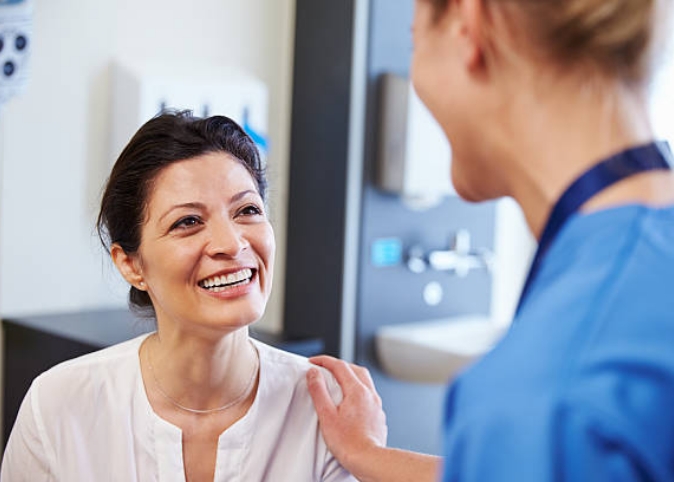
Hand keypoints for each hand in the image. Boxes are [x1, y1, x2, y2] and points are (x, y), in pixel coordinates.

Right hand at [306, 355, 387, 476]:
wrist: (368, 459)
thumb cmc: (348, 442)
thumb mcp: (326, 415)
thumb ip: (319, 391)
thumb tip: (314, 373)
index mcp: (357, 391)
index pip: (340, 366)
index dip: (324, 361)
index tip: (313, 362)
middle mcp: (370, 394)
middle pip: (355, 369)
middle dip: (339, 365)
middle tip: (325, 368)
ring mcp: (376, 404)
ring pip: (364, 380)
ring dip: (351, 375)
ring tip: (338, 381)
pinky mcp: (378, 415)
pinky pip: (369, 394)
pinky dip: (358, 389)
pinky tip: (351, 400)